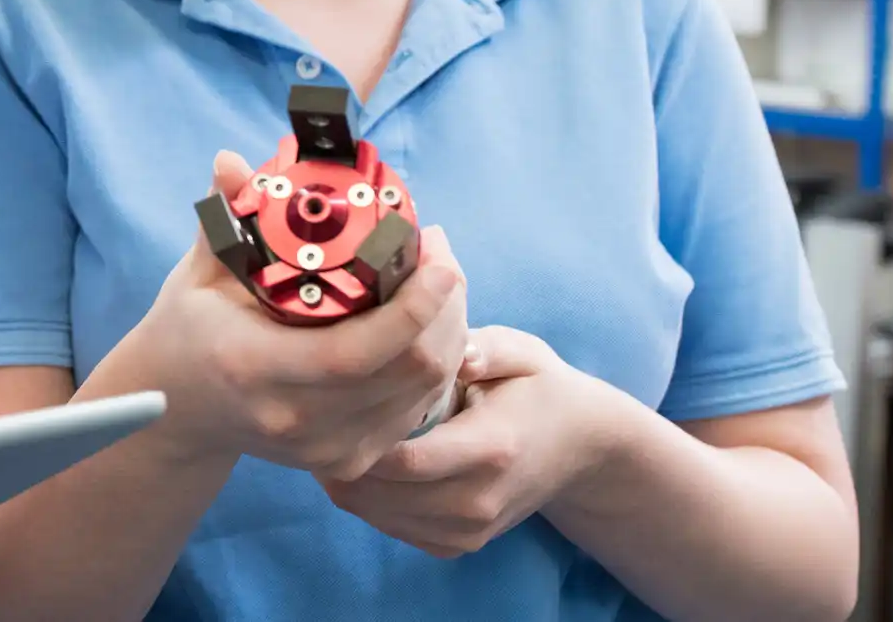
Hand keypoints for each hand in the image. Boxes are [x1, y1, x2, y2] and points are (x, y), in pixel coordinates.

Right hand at [122, 150, 468, 480]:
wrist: (178, 410)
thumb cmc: (190, 328)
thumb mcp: (199, 272)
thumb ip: (223, 218)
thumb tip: (230, 161)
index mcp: (253, 367)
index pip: (355, 352)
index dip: (411, 308)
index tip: (436, 257)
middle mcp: (294, 419)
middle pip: (407, 373)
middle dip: (443, 309)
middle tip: (440, 255)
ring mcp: (324, 449)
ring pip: (422, 394)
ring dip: (446, 334)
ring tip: (440, 282)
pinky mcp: (346, 461)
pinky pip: (414, 413)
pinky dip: (432, 367)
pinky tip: (428, 327)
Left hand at [320, 325, 619, 557]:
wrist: (581, 448)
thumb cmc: (539, 388)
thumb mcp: (522, 352)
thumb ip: (484, 348)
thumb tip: (450, 350)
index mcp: (491, 449)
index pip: (405, 459)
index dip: (356, 435)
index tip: (327, 399)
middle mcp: (479, 500)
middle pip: (381, 493)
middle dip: (338, 455)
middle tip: (310, 414)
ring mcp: (470, 530)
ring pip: (377, 515)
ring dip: (343, 479)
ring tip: (325, 431)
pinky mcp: (459, 544)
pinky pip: (391, 529)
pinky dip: (365, 499)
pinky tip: (354, 460)